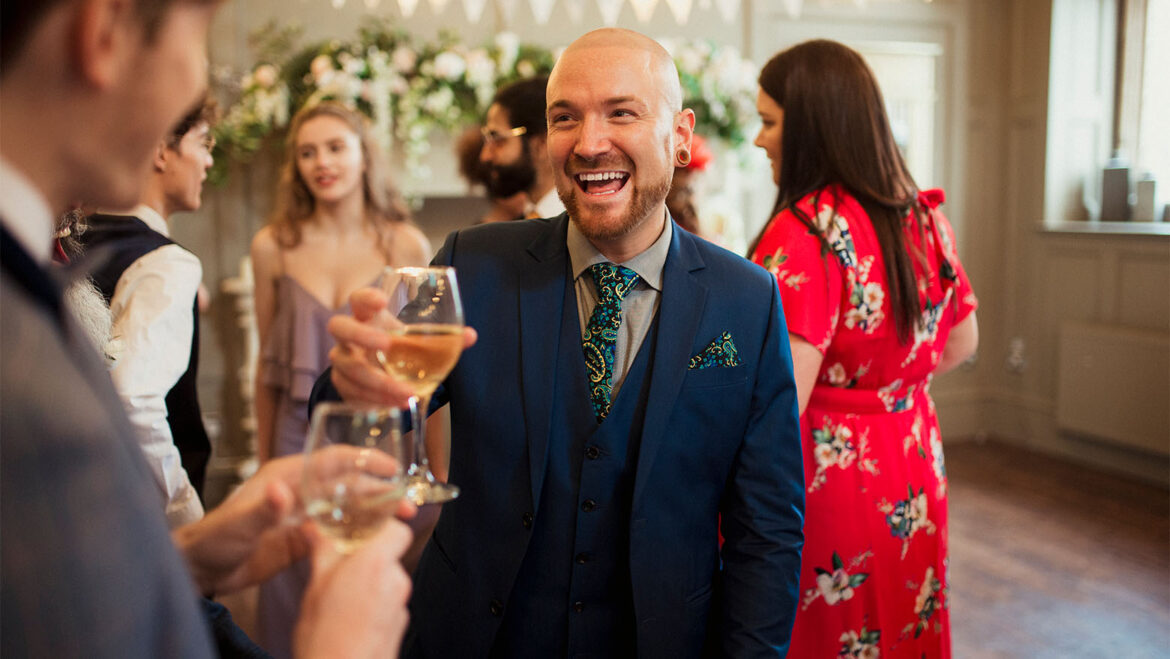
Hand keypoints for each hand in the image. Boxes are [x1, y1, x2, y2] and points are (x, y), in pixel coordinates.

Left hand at [173, 453, 414, 595]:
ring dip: (375, 511)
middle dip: (380, 490)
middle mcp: (301, 490)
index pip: (335, 459)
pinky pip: (340, 532)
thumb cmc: (213, 539)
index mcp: (288, 476)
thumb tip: (283, 493)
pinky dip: (361, 533)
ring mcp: (305, 515)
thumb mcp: (238, 523)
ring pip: (349, 507)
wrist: (201, 570)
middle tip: (408, 502)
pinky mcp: (306, 539)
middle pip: (349, 484)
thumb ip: (263, 509)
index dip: (365, 460)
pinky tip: (379, 539)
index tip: (392, 466)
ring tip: (404, 520)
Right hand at [293, 519, 413, 658]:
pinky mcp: (400, 627)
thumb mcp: (315, 588)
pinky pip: (388, 605)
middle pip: (389, 556)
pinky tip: (349, 619)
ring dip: (367, 584)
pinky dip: (372, 606)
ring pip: (386, 581)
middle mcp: (396, 582)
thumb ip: (323, 553)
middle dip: (366, 560)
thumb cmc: (324, 638)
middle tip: (338, 568)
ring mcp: (401, 606)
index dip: (381, 527)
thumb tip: (316, 528)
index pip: (397, 530)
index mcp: (376, 564)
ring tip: (339, 600)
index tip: (360, 532)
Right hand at [327, 287, 476, 406]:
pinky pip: (351, 392)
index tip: (382, 300)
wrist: (378, 376)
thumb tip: (470, 335)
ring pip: (347, 367)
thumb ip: (444, 339)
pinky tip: (397, 405)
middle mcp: (349, 336)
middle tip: (386, 345)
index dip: (366, 297)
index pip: (358, 299)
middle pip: (339, 326)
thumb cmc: (399, 350)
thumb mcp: (418, 343)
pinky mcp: (343, 385)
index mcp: (368, 317)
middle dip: (361, 335)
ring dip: (377, 381)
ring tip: (406, 393)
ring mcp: (342, 360)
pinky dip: (376, 400)